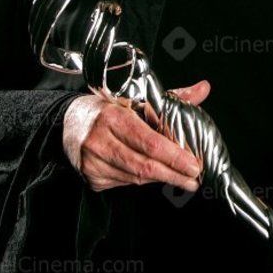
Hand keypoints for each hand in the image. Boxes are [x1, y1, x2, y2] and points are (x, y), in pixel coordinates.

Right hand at [62, 80, 210, 192]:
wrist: (69, 121)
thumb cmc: (108, 108)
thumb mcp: (136, 98)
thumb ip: (172, 98)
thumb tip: (203, 89)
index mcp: (113, 116)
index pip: (149, 142)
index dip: (174, 156)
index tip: (193, 164)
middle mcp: (99, 140)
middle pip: (143, 165)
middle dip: (173, 174)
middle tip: (193, 178)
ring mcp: (92, 162)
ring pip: (135, 177)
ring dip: (159, 178)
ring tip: (180, 177)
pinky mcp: (90, 177)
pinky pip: (123, 183)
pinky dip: (140, 179)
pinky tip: (151, 174)